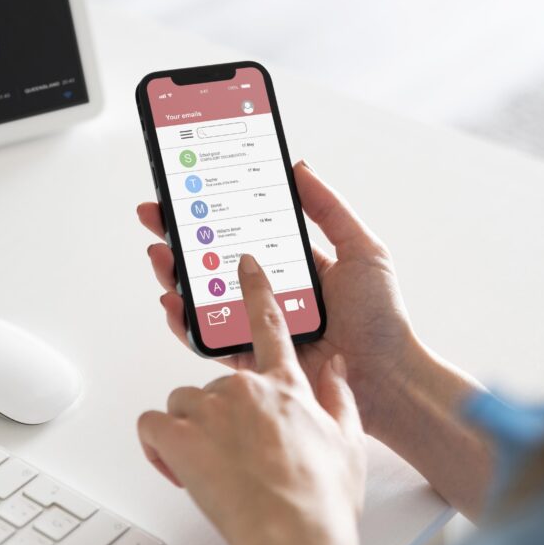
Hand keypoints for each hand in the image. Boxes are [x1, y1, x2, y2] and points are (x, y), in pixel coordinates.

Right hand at [137, 160, 417, 434]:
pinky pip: (208, 339)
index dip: (212, 212)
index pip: (241, 232)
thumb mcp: (361, 249)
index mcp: (291, 265)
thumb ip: (329, 208)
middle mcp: (269, 293)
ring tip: (160, 253)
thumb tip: (298, 166)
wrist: (387, 378)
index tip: (188, 191)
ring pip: (203, 297)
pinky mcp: (250, 358)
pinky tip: (172, 301)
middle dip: (180, 237)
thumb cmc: (382, 319)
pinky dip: (184, 321)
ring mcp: (256, 325)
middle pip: (212, 261)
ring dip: (174, 274)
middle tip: (156, 215)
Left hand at [138, 254, 365, 544]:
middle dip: (215, 416)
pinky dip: (158, 445)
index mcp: (286, 385)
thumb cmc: (322, 500)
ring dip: (188, 430)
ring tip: (209, 466)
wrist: (295, 537)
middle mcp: (245, 388)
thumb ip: (339, 396)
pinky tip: (176, 466)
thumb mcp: (349, 443)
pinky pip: (152, 424)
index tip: (243, 264)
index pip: (268, 322)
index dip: (254, 288)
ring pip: (181, 402)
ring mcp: (210, 409)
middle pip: (213, 382)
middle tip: (229, 454)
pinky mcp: (179, 436)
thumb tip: (337, 367)